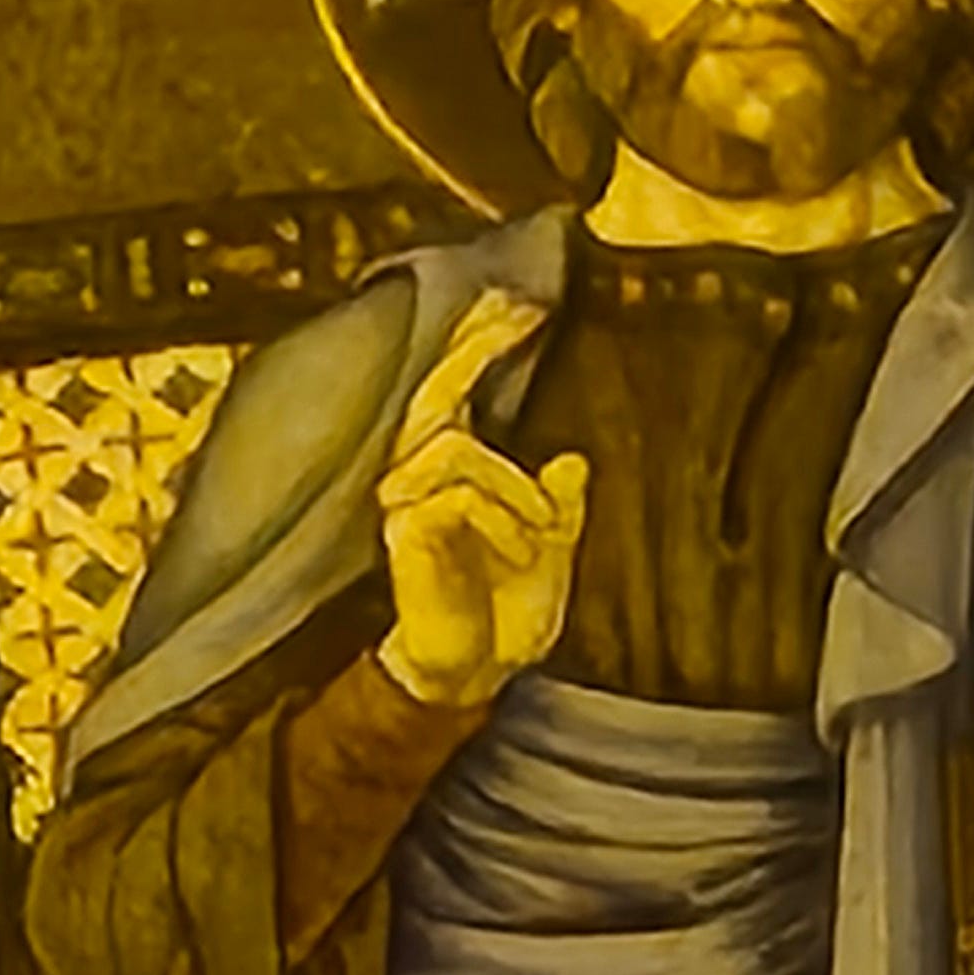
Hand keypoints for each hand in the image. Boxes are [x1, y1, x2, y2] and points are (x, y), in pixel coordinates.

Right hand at [375, 294, 588, 710]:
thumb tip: (570, 458)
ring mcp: (405, 501)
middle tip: (520, 312)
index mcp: (457, 472)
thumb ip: (561, 505)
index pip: (459, 388)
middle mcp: (421, 476)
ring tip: (537, 532)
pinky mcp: (403, 533)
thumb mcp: (552, 550)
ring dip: (515, 489)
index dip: (481, 341)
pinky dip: (504, 521)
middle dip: (477, 346)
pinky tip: (520, 550)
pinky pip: (458, 496)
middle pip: (439, 390)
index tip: (522, 303)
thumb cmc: (506, 612)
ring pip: (459, 446)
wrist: (479, 671)